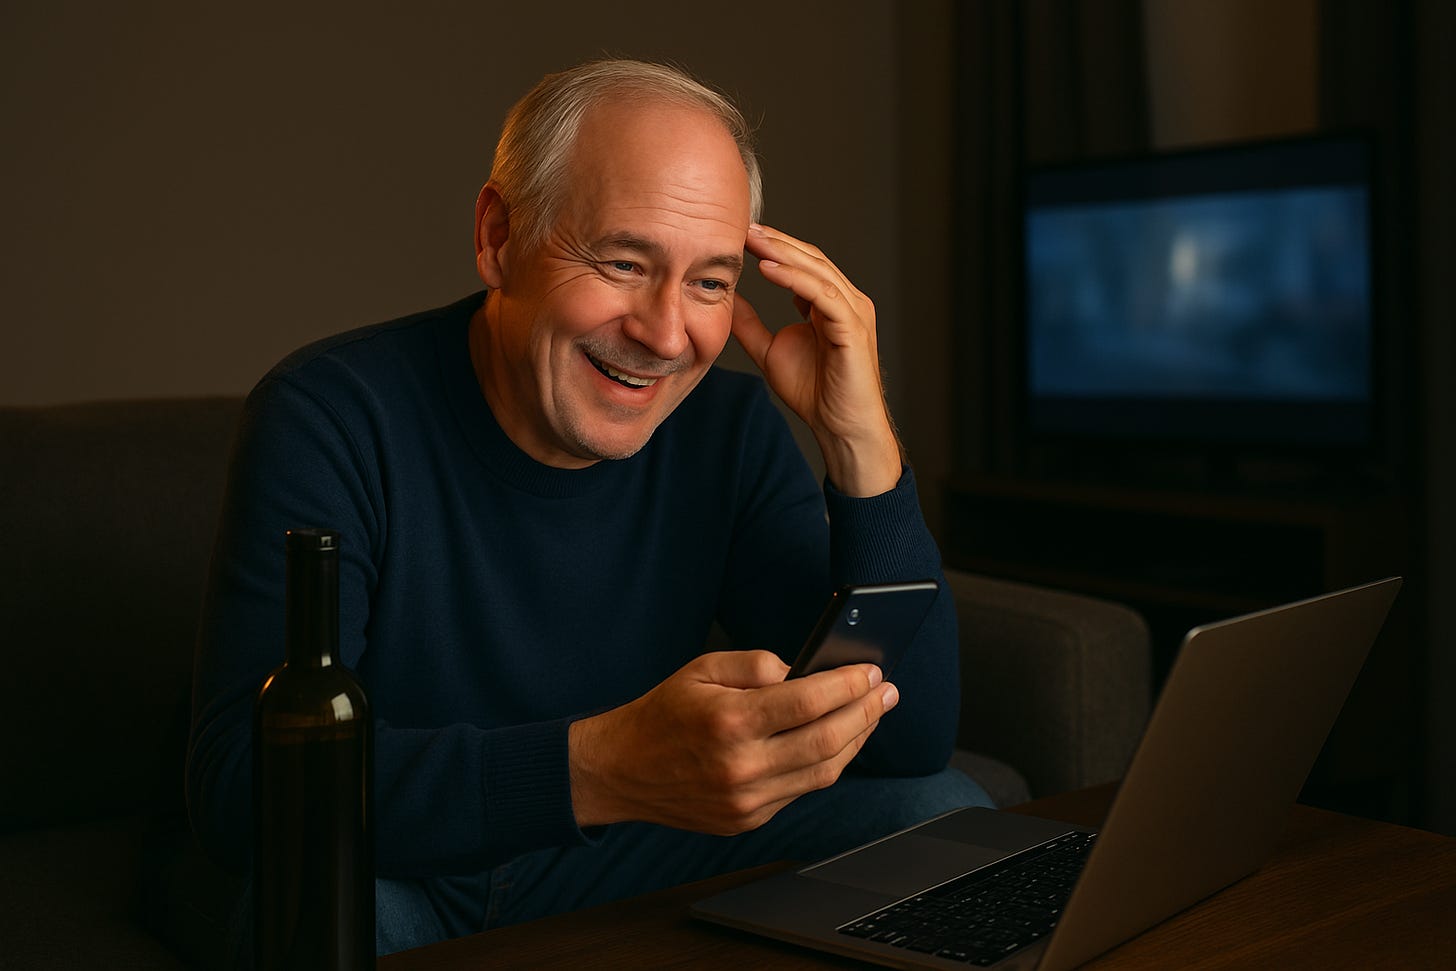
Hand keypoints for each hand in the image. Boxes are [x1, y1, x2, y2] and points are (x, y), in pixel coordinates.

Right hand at [568, 651, 898, 834]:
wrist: (622, 769)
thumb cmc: (663, 713)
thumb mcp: (704, 668)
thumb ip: (758, 665)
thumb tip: (805, 672)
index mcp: (729, 722)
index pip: (808, 702)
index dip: (848, 686)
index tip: (870, 672)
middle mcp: (741, 766)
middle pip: (826, 742)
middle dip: (865, 714)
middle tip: (886, 692)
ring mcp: (746, 800)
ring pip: (822, 773)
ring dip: (855, 741)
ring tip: (871, 715)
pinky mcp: (748, 819)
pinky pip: (801, 790)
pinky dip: (826, 764)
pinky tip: (837, 741)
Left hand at [732, 223, 902, 495]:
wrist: (840, 428)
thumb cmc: (815, 393)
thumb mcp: (770, 351)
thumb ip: (751, 325)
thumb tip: (728, 300)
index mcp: (831, 304)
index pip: (803, 264)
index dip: (773, 247)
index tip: (740, 236)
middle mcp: (846, 302)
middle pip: (811, 260)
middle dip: (776, 241)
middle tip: (743, 226)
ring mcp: (853, 312)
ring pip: (817, 271)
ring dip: (783, 253)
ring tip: (752, 240)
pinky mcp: (852, 328)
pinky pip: (822, 295)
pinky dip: (794, 279)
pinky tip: (768, 268)